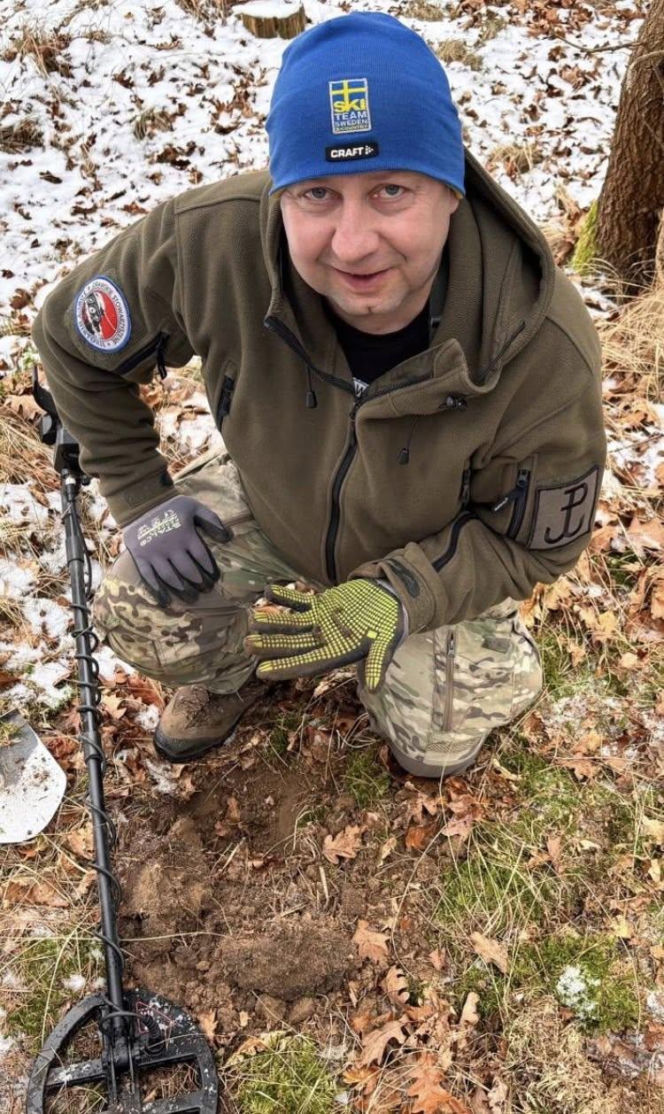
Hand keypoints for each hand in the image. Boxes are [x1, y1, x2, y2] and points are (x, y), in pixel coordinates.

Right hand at [123, 494, 231, 605]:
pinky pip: (149, 577)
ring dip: (183, 589)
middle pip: (188, 570)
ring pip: (171, 577)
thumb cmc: (170, 508)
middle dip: (199, 582)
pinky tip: (166, 601)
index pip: (202, 557)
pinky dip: (157, 591)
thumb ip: (211, 520)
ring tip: (192, 597)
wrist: (140, 504)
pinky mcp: (141, 558)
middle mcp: (171, 547)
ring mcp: (155, 554)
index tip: (215, 578)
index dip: (210, 569)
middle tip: (205, 589)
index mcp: (185, 535)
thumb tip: (228, 537)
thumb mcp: (193, 507)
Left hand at [244, 580, 404, 692]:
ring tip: (251, 619)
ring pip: (291, 624)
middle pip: (292, 645)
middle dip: (269, 646)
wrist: (393, 600)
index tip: (262, 672)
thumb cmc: (391, 624)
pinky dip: (285, 596)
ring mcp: (320, 622)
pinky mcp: (321, 605)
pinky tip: (267, 590)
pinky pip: (299, 601)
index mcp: (336, 653)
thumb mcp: (387, 644)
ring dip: (272, 622)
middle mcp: (323, 640)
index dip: (285, 667)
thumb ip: (378, 664)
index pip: (306, 663)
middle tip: (246, 644)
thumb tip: (374, 689)